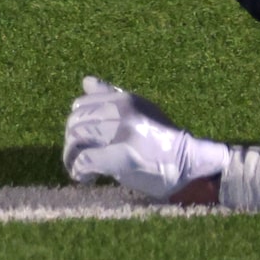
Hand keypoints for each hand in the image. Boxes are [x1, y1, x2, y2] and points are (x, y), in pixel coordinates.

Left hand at [62, 76, 226, 201]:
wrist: (188, 163)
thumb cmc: (163, 139)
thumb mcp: (139, 109)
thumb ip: (110, 96)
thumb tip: (86, 80)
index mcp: (124, 100)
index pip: (80, 105)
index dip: (76, 125)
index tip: (85, 141)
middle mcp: (120, 112)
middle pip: (74, 124)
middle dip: (72, 144)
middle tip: (81, 160)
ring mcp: (121, 134)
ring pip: (75, 141)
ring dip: (73, 160)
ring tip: (85, 171)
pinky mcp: (120, 157)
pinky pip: (84, 161)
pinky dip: (80, 172)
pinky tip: (89, 178)